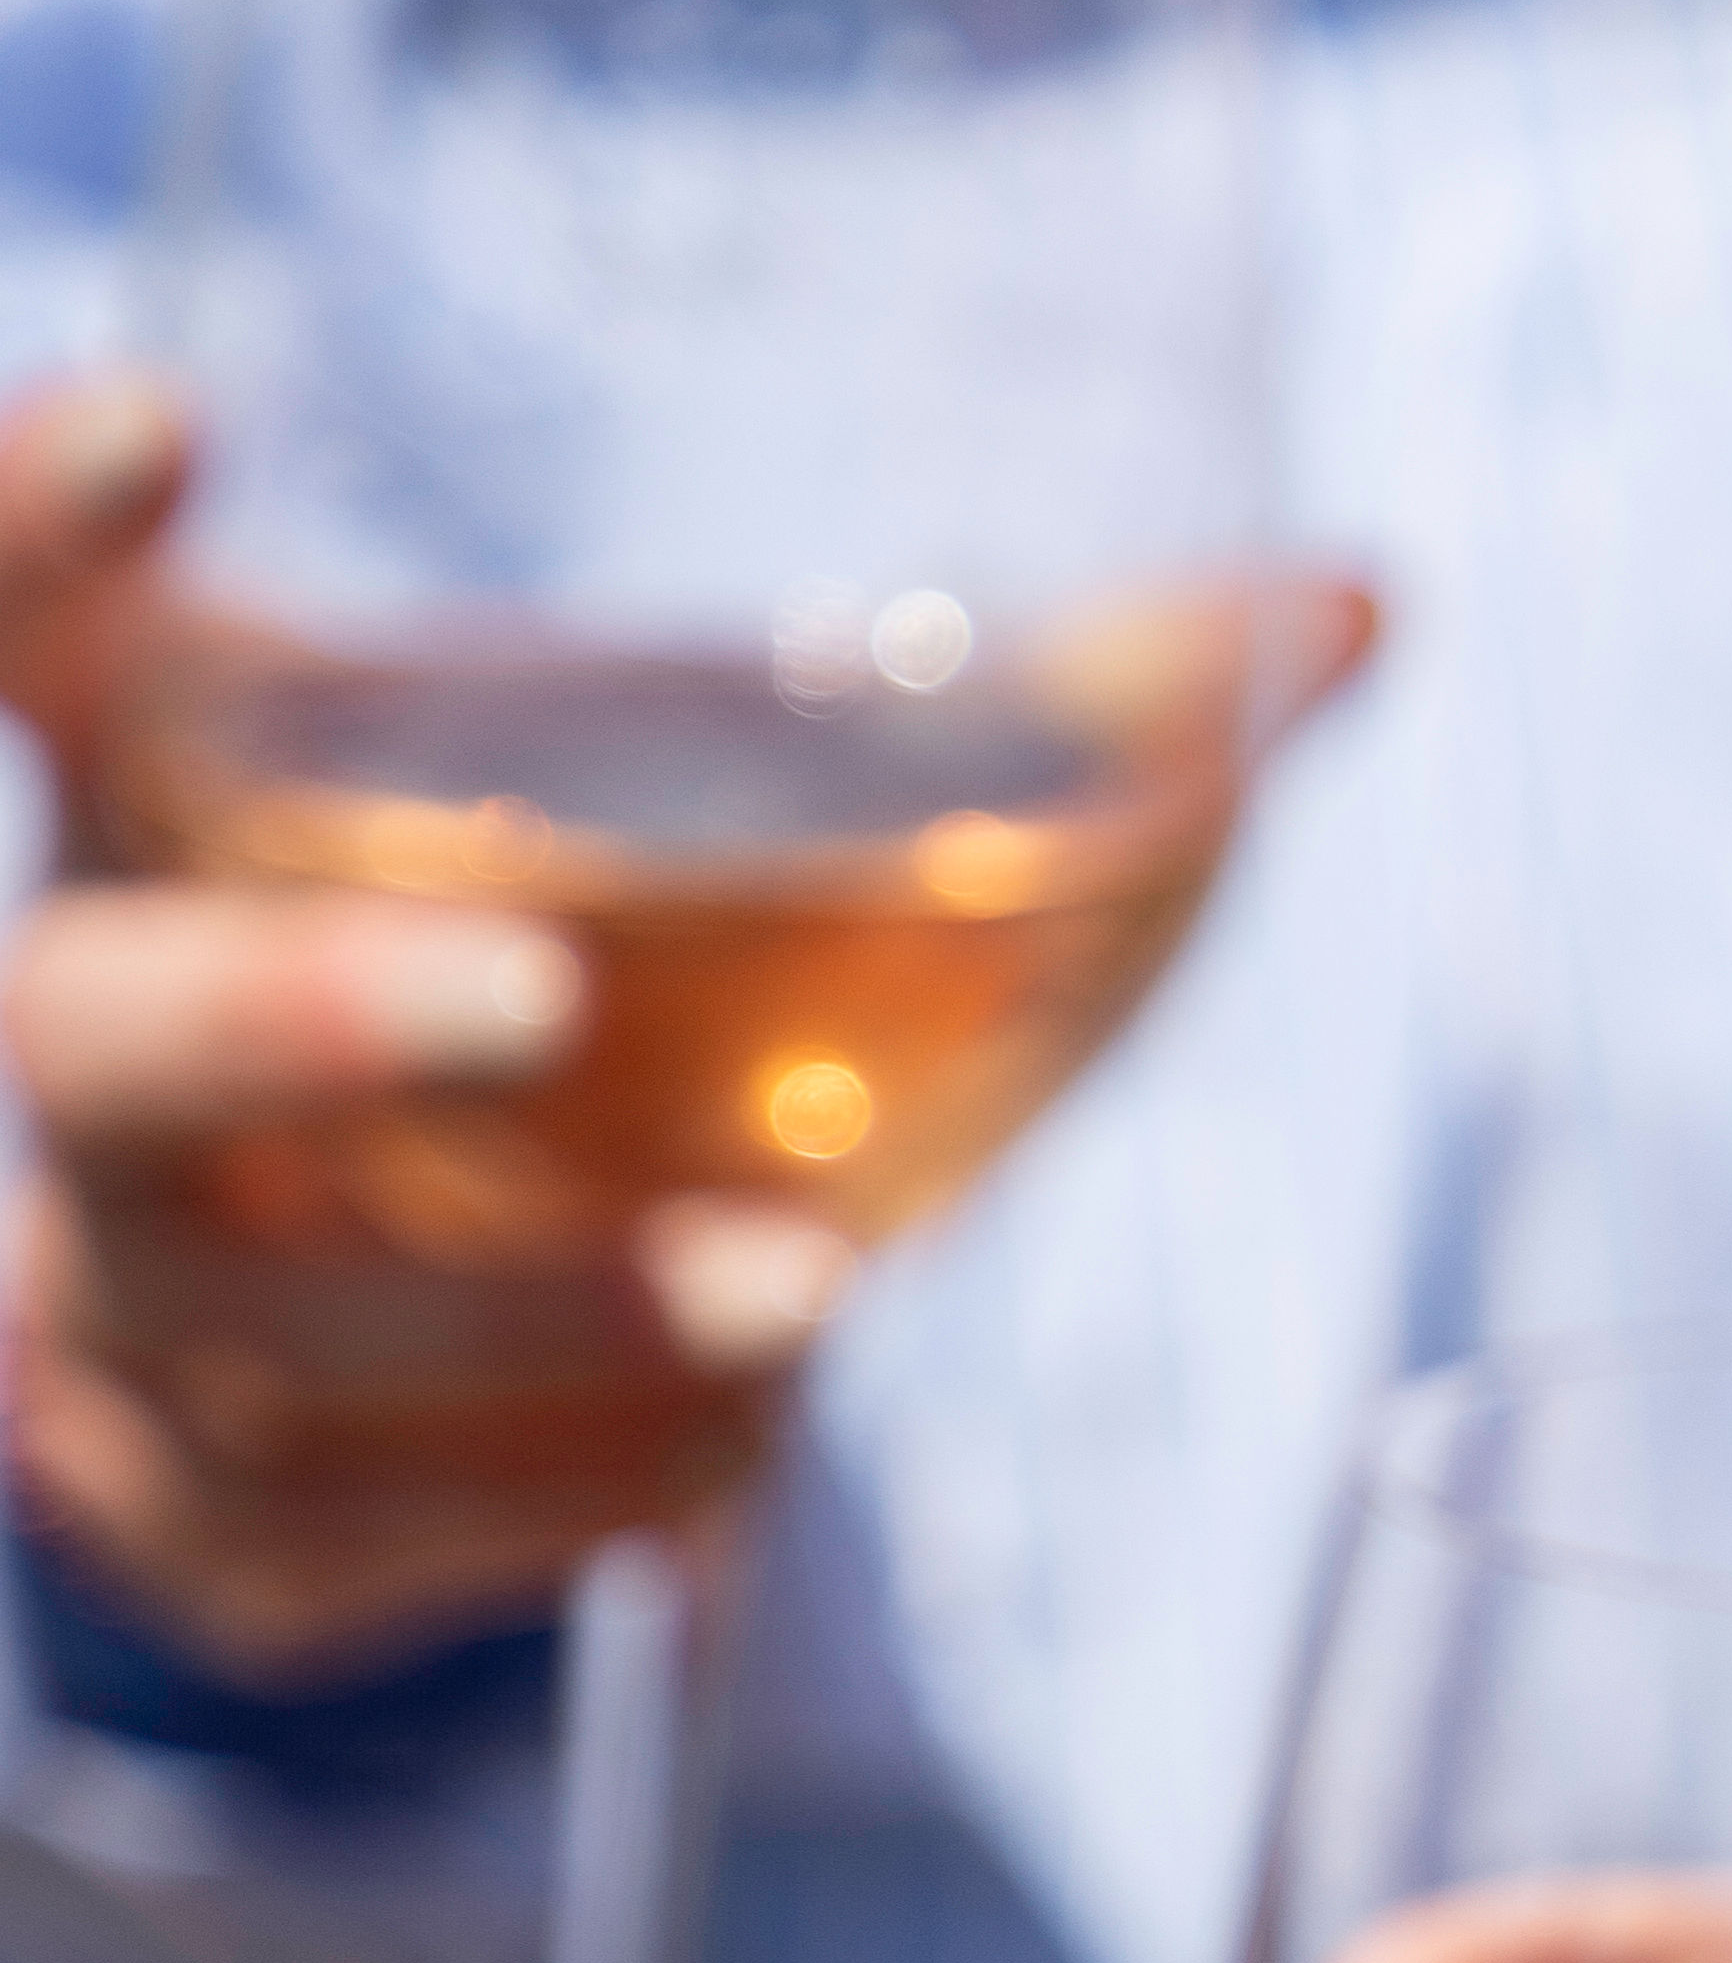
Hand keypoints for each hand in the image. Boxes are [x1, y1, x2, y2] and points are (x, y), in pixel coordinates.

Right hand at [3, 394, 1377, 1681]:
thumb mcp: (721, 807)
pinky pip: (332, 1545)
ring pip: (236, 1334)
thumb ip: (1020, 693)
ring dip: (528, 1319)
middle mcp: (65, 1039)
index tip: (168, 418)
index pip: (4, 623)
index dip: (19, 532)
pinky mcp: (189, 1538)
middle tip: (542, 998)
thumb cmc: (594, 987)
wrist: (428, 1314)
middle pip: (75, 1031)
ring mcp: (90, 1311)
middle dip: (295, 1017)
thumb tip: (1365, 607)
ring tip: (803, 1300)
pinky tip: (731, 1451)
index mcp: (162, 791)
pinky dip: (546, 1501)